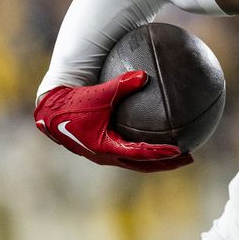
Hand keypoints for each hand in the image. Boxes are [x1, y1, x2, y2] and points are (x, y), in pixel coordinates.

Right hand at [34, 71, 192, 171]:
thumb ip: (121, 85)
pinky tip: (156, 135)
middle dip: (166, 162)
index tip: (180, 150)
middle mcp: (106, 156)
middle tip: (189, 158)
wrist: (48, 110)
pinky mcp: (101, 146)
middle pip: (142, 164)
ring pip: (135, 161)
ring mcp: (103, 154)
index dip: (160, 153)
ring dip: (156, 158)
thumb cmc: (72, 102)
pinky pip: (127, 150)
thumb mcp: (98, 94)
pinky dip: (143, 148)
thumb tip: (144, 75)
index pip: (139, 154)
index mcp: (106, 148)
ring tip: (179, 152)